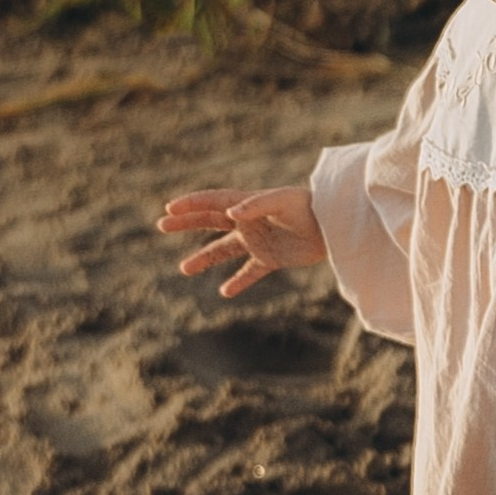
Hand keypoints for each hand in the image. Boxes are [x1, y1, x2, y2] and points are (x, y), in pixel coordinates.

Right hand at [157, 185, 325, 296]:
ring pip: (224, 250)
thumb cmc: (308, 207)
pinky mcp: (271, 259)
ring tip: (183, 269)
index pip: (212, 201)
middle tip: (162, 226)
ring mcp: (258, 241)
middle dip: (186, 223)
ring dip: (204, 259)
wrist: (333, 226)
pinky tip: (225, 292)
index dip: (191, 204)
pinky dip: (238, 282)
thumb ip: (256, 205)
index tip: (170, 209)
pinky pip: (250, 272)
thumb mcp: (282, 201)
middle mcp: (248, 222)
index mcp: (247, 204)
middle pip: (210, 221)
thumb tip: (230, 213)